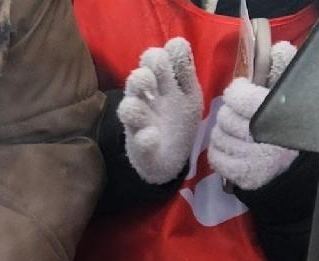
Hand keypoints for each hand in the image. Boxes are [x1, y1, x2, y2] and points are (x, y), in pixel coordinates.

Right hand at [116, 38, 203, 186]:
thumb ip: (184, 71)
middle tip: (155, 80)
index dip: (163, 54)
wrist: (171, 159)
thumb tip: (177, 42)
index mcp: (159, 84)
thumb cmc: (178, 121)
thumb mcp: (188, 93)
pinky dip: (145, 138)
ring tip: (141, 105)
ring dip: (134, 105)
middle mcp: (146, 100)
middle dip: (146, 75)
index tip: (175, 51)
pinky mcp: (139, 147)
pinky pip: (139, 141)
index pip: (156, 59)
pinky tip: (151, 136)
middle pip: (139, 78)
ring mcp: (140, 124)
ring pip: (129, 107)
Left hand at [209, 43, 300, 191]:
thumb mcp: (289, 92)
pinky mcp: (246, 176)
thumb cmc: (287, 120)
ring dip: (221, 133)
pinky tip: (229, 147)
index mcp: (277, 112)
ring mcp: (256, 159)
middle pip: (226, 117)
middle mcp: (267, 137)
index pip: (240, 97)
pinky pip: (216, 158)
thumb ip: (282, 68)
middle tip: (236, 115)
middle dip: (228, 114)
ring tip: (233, 131)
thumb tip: (278, 47)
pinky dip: (218, 151)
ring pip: (218, 137)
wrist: (294, 162)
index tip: (239, 91)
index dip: (236, 92)